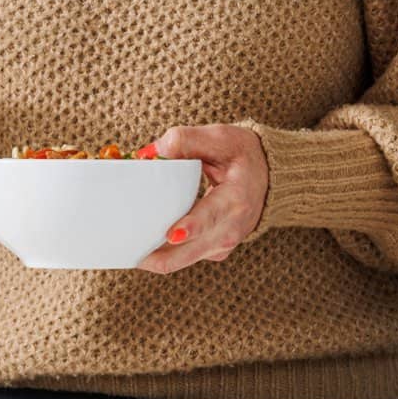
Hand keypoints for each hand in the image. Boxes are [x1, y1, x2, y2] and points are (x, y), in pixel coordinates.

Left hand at [134, 124, 268, 273]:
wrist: (269, 176)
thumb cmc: (243, 155)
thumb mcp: (221, 138)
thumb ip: (187, 140)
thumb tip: (150, 153)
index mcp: (236, 199)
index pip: (211, 216)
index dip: (191, 227)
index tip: (171, 234)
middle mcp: (231, 229)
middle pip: (190, 252)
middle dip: (158, 255)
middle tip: (128, 250)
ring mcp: (223, 244)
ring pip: (183, 260)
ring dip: (156, 256)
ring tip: (128, 249)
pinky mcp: (214, 250)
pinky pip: (184, 257)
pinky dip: (164, 253)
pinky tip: (143, 244)